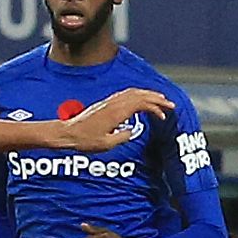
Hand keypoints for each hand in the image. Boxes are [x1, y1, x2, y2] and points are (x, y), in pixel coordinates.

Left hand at [48, 88, 171, 151]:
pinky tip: (141, 99)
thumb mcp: (106, 144)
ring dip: (148, 94)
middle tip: (170, 104)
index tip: (163, 115)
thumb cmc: (85, 141)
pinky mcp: (105, 104)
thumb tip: (131, 131)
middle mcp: (113, 104)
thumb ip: (122, 137)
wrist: (67, 133)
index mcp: (116, 112)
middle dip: (156, 98)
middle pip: (139, 95)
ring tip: (159, 99)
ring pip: (132, 92)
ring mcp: (108, 102)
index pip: (141, 103)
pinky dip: (137, 95)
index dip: (155, 107)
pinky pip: (125, 94)